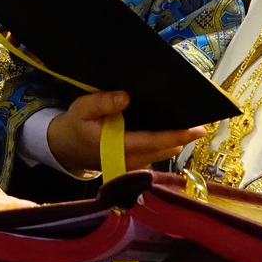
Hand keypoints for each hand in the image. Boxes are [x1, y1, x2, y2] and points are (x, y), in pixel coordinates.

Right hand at [47, 91, 202, 175]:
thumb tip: (126, 96)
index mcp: (118, 147)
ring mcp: (134, 164)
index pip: (154, 142)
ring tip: (186, 118)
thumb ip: (101, 103)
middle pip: (166, 148)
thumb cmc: (75, 126)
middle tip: (198, 115)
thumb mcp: (80, 109)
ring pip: (164, 152)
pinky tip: (169, 126)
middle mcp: (131, 160)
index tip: (197, 128)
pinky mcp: (135, 163)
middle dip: (183, 135)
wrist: (64, 148)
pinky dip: (166, 141)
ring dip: (176, 138)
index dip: (177, 135)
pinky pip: (157, 153)